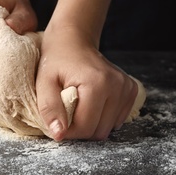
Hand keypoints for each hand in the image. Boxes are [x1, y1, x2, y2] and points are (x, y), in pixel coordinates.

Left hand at [36, 26, 137, 140]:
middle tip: (67, 111)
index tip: (58, 119)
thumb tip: (59, 135)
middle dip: (80, 128)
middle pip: (99, 131)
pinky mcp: (131, 89)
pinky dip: (103, 117)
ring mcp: (127, 87)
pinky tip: (92, 103)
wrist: (73, 40)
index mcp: (97, 83)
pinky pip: (117, 119)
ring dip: (92, 123)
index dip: (68, 130)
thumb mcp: (44, 82)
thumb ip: (49, 108)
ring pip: (109, 127)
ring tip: (79, 104)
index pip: (85, 128)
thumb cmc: (56, 59)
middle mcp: (117, 85)